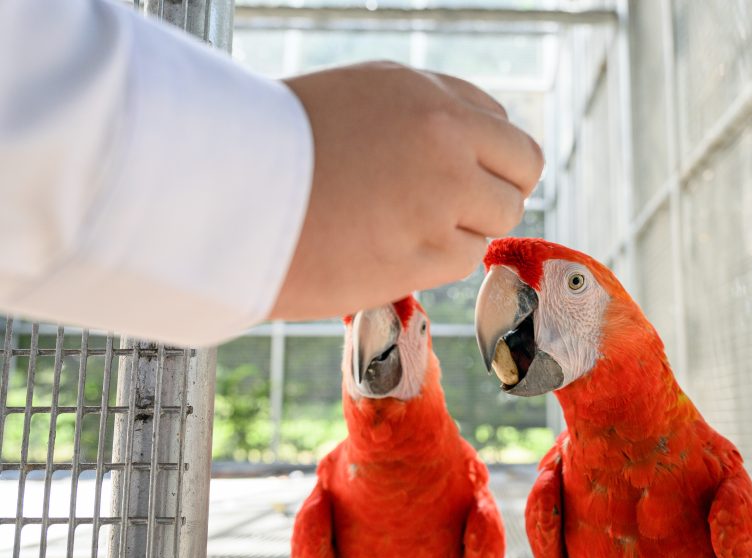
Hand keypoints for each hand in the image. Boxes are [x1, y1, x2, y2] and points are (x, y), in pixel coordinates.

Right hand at [270, 61, 543, 319]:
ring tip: (400, 226)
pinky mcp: (423, 257)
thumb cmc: (279, 142)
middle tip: (450, 210)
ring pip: (493, 224)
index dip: (493, 161)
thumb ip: (427, 112)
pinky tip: (387, 248)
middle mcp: (447, 144)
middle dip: (492, 197)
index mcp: (430, 99)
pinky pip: (460, 261)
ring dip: (461, 230)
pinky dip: (434, 261)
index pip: (508, 133)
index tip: (469, 177)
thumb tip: (480, 142)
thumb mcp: (360, 95)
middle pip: (519, 180)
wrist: (224, 192)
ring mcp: (440, 202)